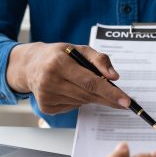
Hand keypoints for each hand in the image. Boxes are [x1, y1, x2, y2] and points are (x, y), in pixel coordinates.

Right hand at [6, 42, 129, 113]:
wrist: (30, 65)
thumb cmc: (58, 55)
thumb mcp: (79, 49)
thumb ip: (100, 60)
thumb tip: (115, 77)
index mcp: (58, 63)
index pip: (91, 82)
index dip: (110, 92)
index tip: (126, 101)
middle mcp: (50, 81)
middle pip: (89, 95)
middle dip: (108, 98)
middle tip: (123, 100)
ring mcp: (46, 96)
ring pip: (82, 101)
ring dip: (90, 96)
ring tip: (82, 83)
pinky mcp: (46, 107)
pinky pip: (73, 107)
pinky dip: (78, 100)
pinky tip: (69, 89)